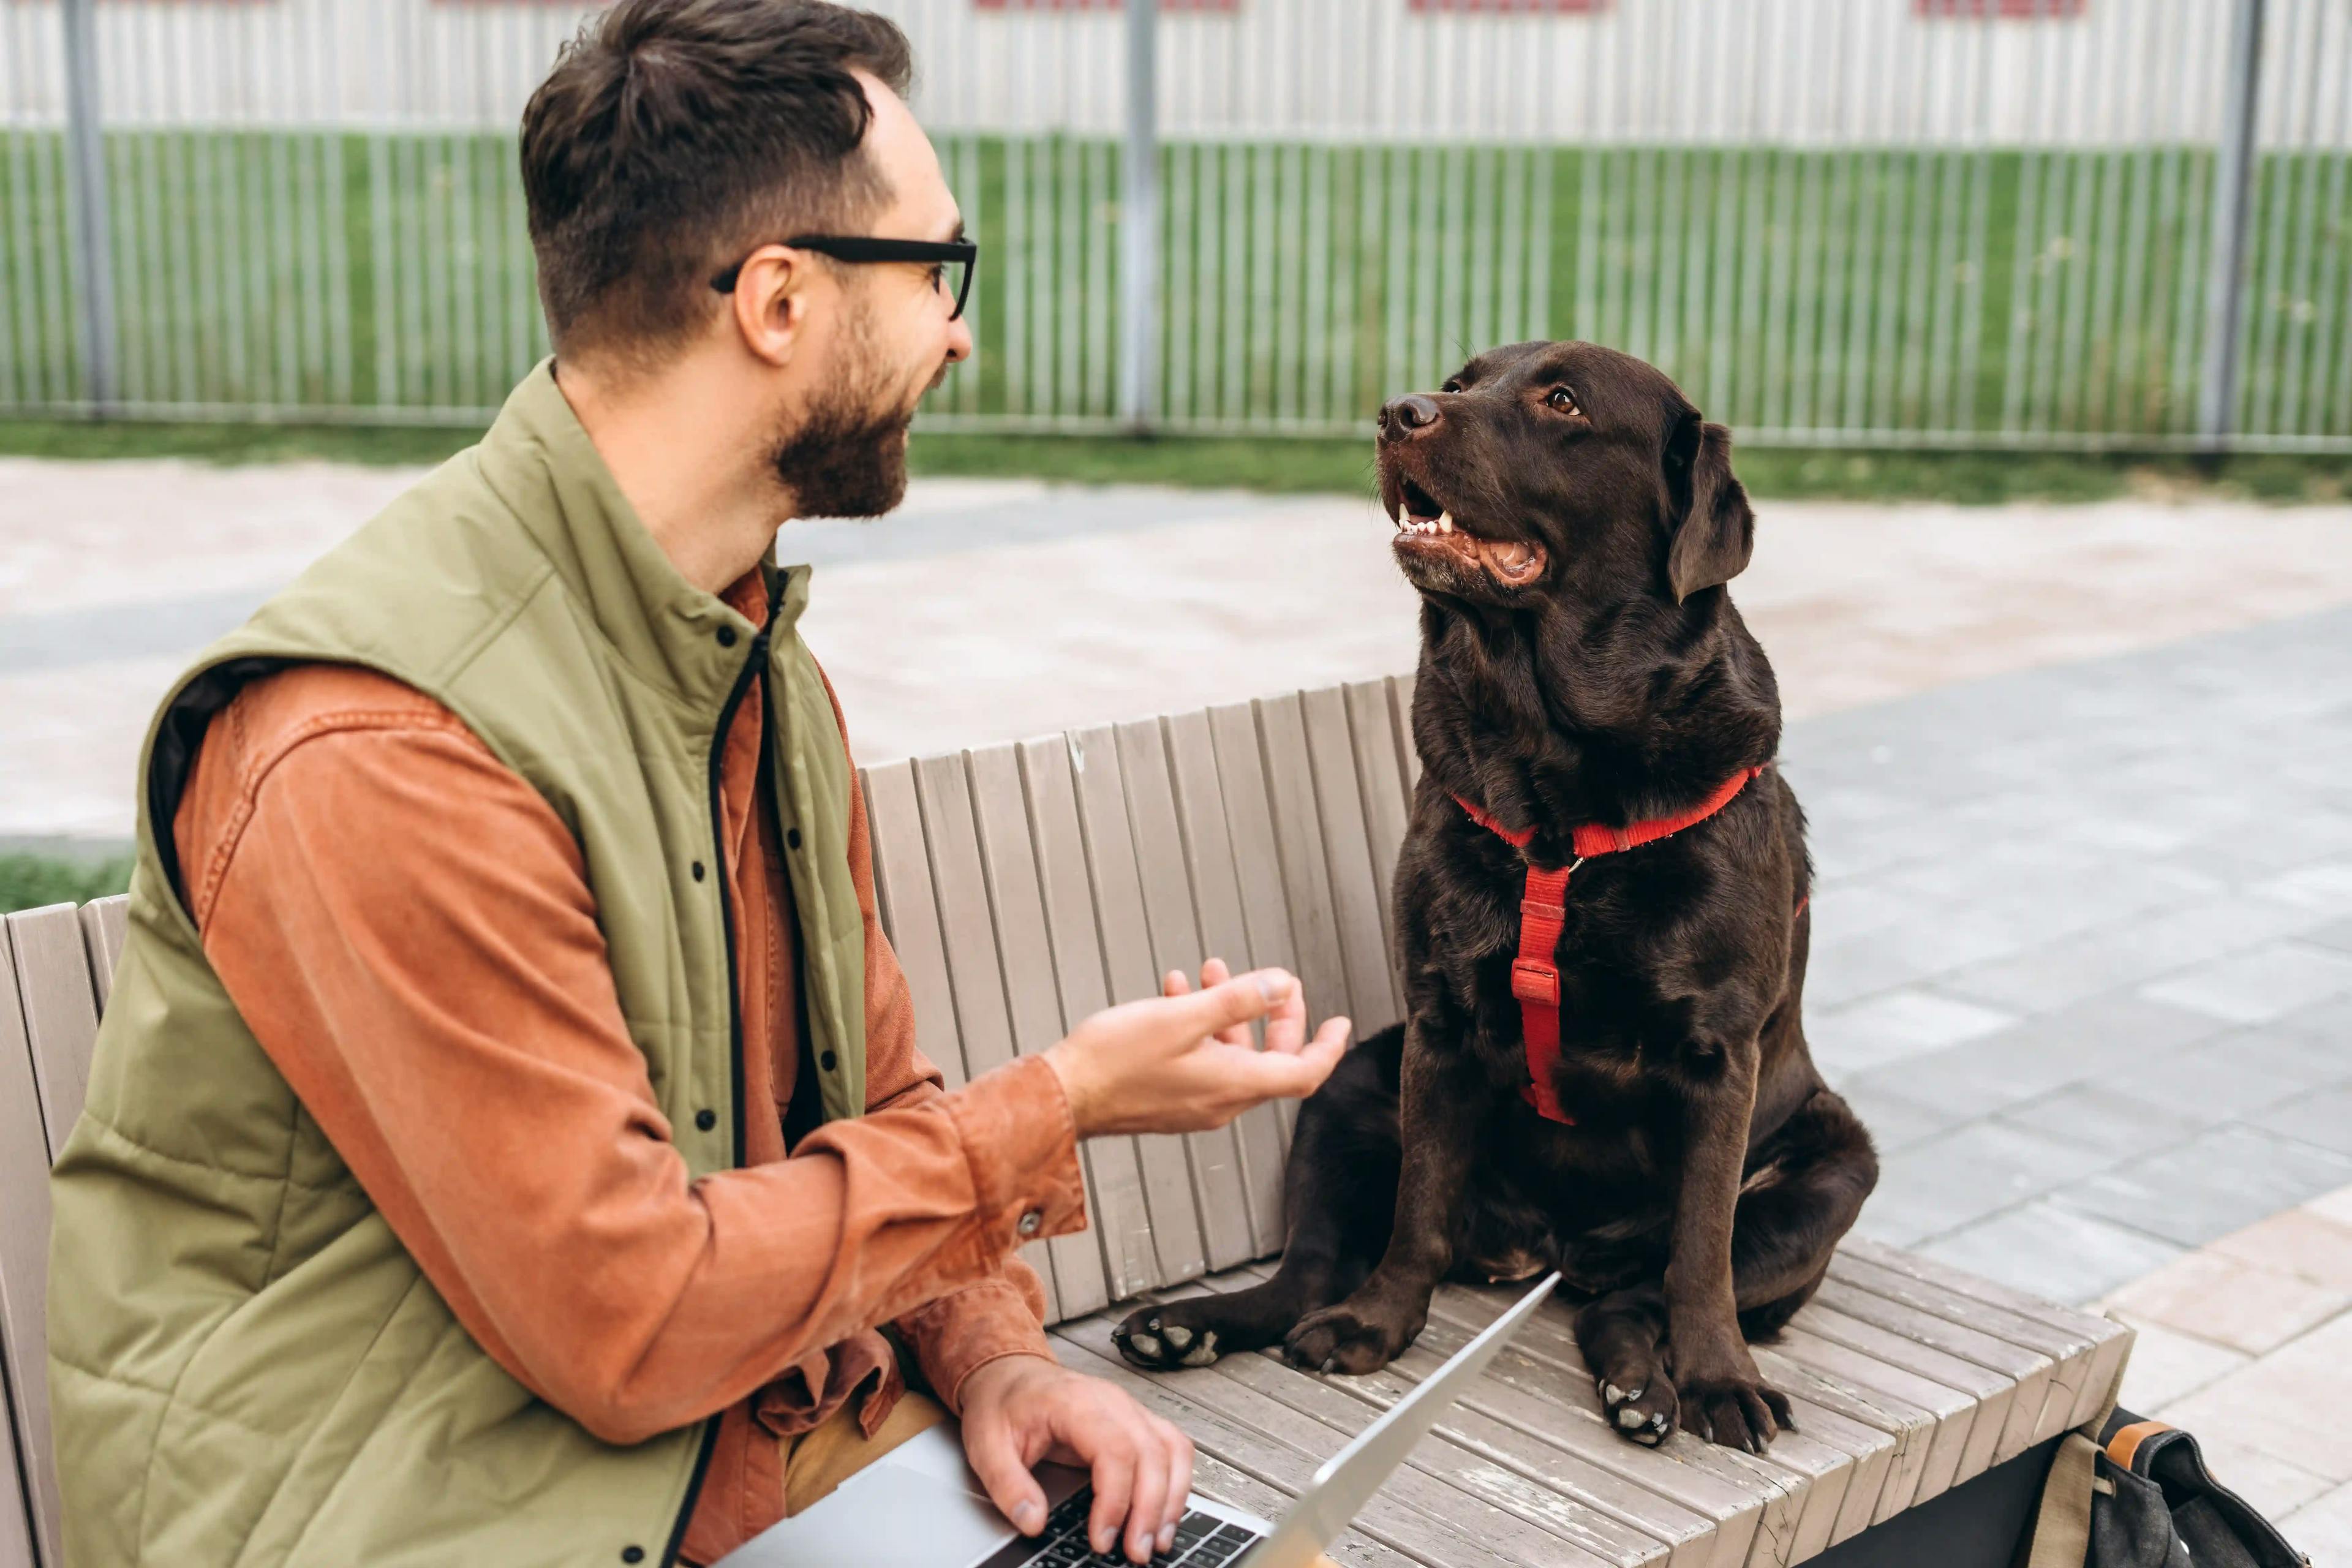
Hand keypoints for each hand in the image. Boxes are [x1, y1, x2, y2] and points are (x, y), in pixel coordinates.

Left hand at [958, 1355, 1195, 1564]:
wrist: (1010, 1375)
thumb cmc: (1002, 1405)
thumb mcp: (987, 1446)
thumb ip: (1009, 1486)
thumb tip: (1033, 1522)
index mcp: (1074, 1402)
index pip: (1114, 1449)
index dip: (1115, 1499)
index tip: (1102, 1538)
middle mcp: (1111, 1402)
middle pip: (1151, 1452)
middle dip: (1150, 1509)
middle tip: (1136, 1552)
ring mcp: (1129, 1408)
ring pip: (1171, 1449)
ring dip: (1171, 1498)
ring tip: (1158, 1541)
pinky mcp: (1137, 1421)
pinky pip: (1172, 1447)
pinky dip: (1177, 1481)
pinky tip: (1165, 1512)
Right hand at [1044, 959, 1349, 1138]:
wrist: (1060, 1096)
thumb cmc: (1113, 1061)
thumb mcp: (1182, 1017)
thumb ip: (1237, 999)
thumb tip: (1280, 985)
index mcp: (1233, 1085)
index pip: (1303, 1073)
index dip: (1327, 1046)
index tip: (1340, 1023)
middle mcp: (1220, 1102)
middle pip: (1270, 1060)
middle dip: (1275, 1015)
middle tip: (1273, 983)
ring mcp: (1193, 1104)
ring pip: (1231, 1055)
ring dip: (1228, 1012)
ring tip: (1210, 972)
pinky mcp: (1169, 1101)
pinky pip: (1201, 1061)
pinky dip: (1199, 1026)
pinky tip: (1178, 992)